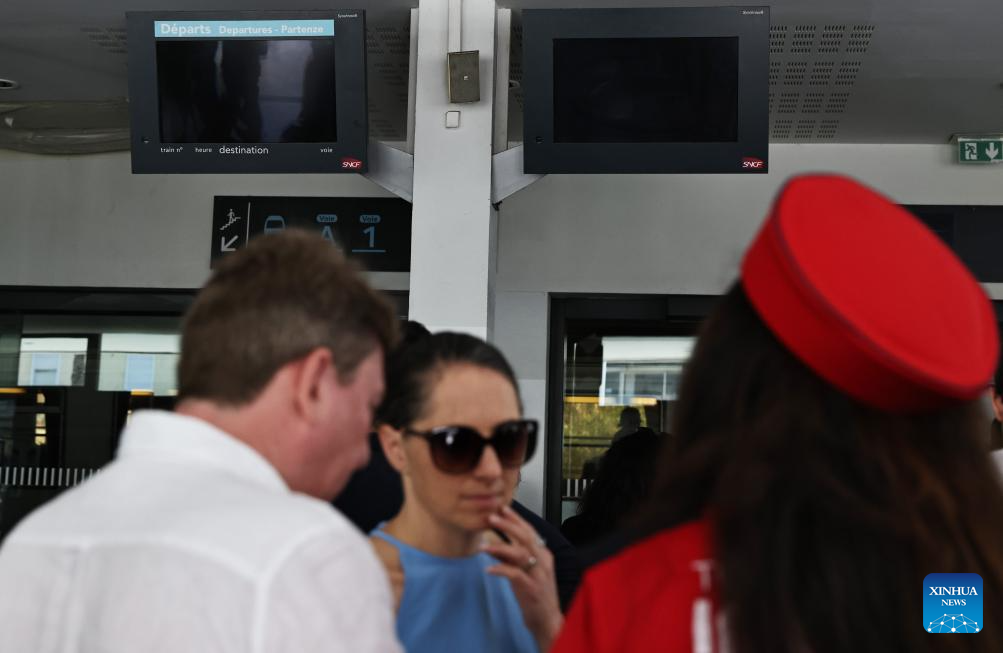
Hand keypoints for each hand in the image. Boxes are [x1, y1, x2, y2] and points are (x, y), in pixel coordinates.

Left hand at [483, 505, 563, 650]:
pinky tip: (488, 569)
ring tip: (484, 546)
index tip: (502, 508)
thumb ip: (511, 558)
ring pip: (520, 554)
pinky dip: (501, 570)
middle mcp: (543, 561)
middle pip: (525, 537)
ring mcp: (538, 574)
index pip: (529, 531)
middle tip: (491, 517)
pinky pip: (515, 575)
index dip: (516, 519)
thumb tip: (493, 544)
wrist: (547, 619)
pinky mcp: (531, 589)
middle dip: (508, 525)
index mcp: (543, 554)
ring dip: (501, 547)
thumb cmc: (535, 593)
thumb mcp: (523, 571)